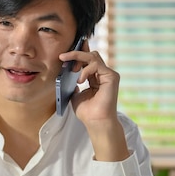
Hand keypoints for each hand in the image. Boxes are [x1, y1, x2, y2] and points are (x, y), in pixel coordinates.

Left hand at [59, 40, 129, 161]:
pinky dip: (86, 70)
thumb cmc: (87, 112)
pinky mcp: (111, 77)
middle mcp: (103, 74)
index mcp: (95, 77)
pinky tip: (80, 80)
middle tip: (63, 57)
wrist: (96, 122)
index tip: (64, 54)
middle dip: (76, 54)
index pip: (87, 60)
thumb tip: (66, 75)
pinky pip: (96, 65)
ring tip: (72, 70)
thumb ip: (72, 84)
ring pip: (93, 56)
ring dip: (79, 58)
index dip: (77, 53)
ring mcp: (108, 75)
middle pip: (90, 55)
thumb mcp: (75, 95)